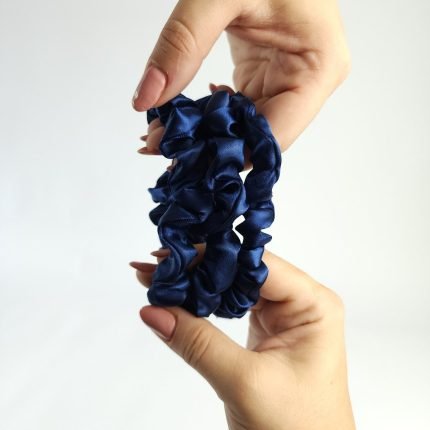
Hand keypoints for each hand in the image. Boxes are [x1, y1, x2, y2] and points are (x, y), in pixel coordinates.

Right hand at [130, 246, 355, 429]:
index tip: (171, 257)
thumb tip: (153, 310)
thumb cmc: (296, 428)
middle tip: (157, 267)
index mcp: (313, 303)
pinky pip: (232, 304)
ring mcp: (283, 314)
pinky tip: (179, 297)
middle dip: (198, 267)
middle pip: (243, 270)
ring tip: (160, 279)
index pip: (257, 264)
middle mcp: (300, 301)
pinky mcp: (267, 328)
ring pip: (234, 285)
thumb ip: (197, 342)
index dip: (212, 256)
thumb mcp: (244, 382)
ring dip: (197, 282)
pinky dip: (204, 301)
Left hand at [132, 0, 350, 152]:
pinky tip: (183, 115)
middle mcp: (308, 85)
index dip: (227, 154)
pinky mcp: (268, 78)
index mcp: (318, 71)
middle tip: (162, 146)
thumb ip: (181, 44)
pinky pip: (238, 111)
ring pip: (245, 130)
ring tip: (164, 134)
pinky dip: (209, 116)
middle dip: (210, 146)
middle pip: (257, 139)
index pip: (273, 137)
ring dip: (205, 135)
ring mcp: (289, 82)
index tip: (179, 156)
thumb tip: (146, 99)